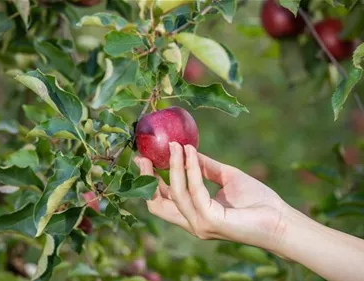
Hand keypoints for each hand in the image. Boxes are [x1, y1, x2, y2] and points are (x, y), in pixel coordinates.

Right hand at [134, 142, 287, 251]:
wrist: (280, 219)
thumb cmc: (256, 201)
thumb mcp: (225, 178)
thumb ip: (205, 167)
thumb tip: (187, 149)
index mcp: (193, 214)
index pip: (162, 200)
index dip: (150, 179)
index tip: (146, 157)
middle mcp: (191, 222)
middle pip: (156, 202)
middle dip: (147, 178)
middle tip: (144, 155)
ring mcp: (199, 224)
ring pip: (174, 193)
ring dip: (173, 166)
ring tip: (176, 145)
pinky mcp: (210, 221)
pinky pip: (194, 190)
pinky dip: (190, 169)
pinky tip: (192, 152)